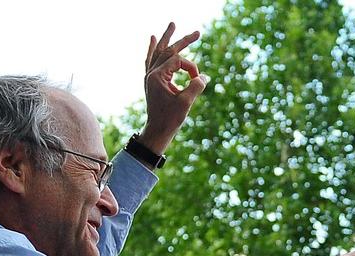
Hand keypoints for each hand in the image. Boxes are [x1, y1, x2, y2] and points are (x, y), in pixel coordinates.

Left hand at [139, 22, 208, 153]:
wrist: (157, 131)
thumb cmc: (170, 119)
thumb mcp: (185, 103)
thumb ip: (195, 87)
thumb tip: (203, 77)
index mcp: (157, 76)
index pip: (178, 61)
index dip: (192, 68)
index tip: (199, 80)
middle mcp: (151, 73)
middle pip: (168, 50)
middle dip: (183, 41)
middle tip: (197, 33)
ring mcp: (150, 76)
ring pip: (159, 52)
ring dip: (166, 38)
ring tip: (172, 25)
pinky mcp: (152, 81)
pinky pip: (151, 60)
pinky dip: (152, 49)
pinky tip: (152, 39)